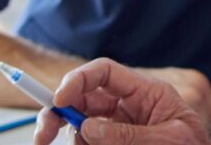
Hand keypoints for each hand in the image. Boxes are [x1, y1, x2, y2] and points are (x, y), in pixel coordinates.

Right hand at [34, 58, 210, 144]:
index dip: (78, 80)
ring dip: (72, 138)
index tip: (58, 101)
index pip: (104, 73)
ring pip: (81, 124)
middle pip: (83, 98)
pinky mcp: (114, 141)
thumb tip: (87, 128)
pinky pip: (89, 142)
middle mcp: (128, 106)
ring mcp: (119, 126)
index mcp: (146, 93)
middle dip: (58, 112)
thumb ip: (129, 135)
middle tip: (43, 135)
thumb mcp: (168, 139)